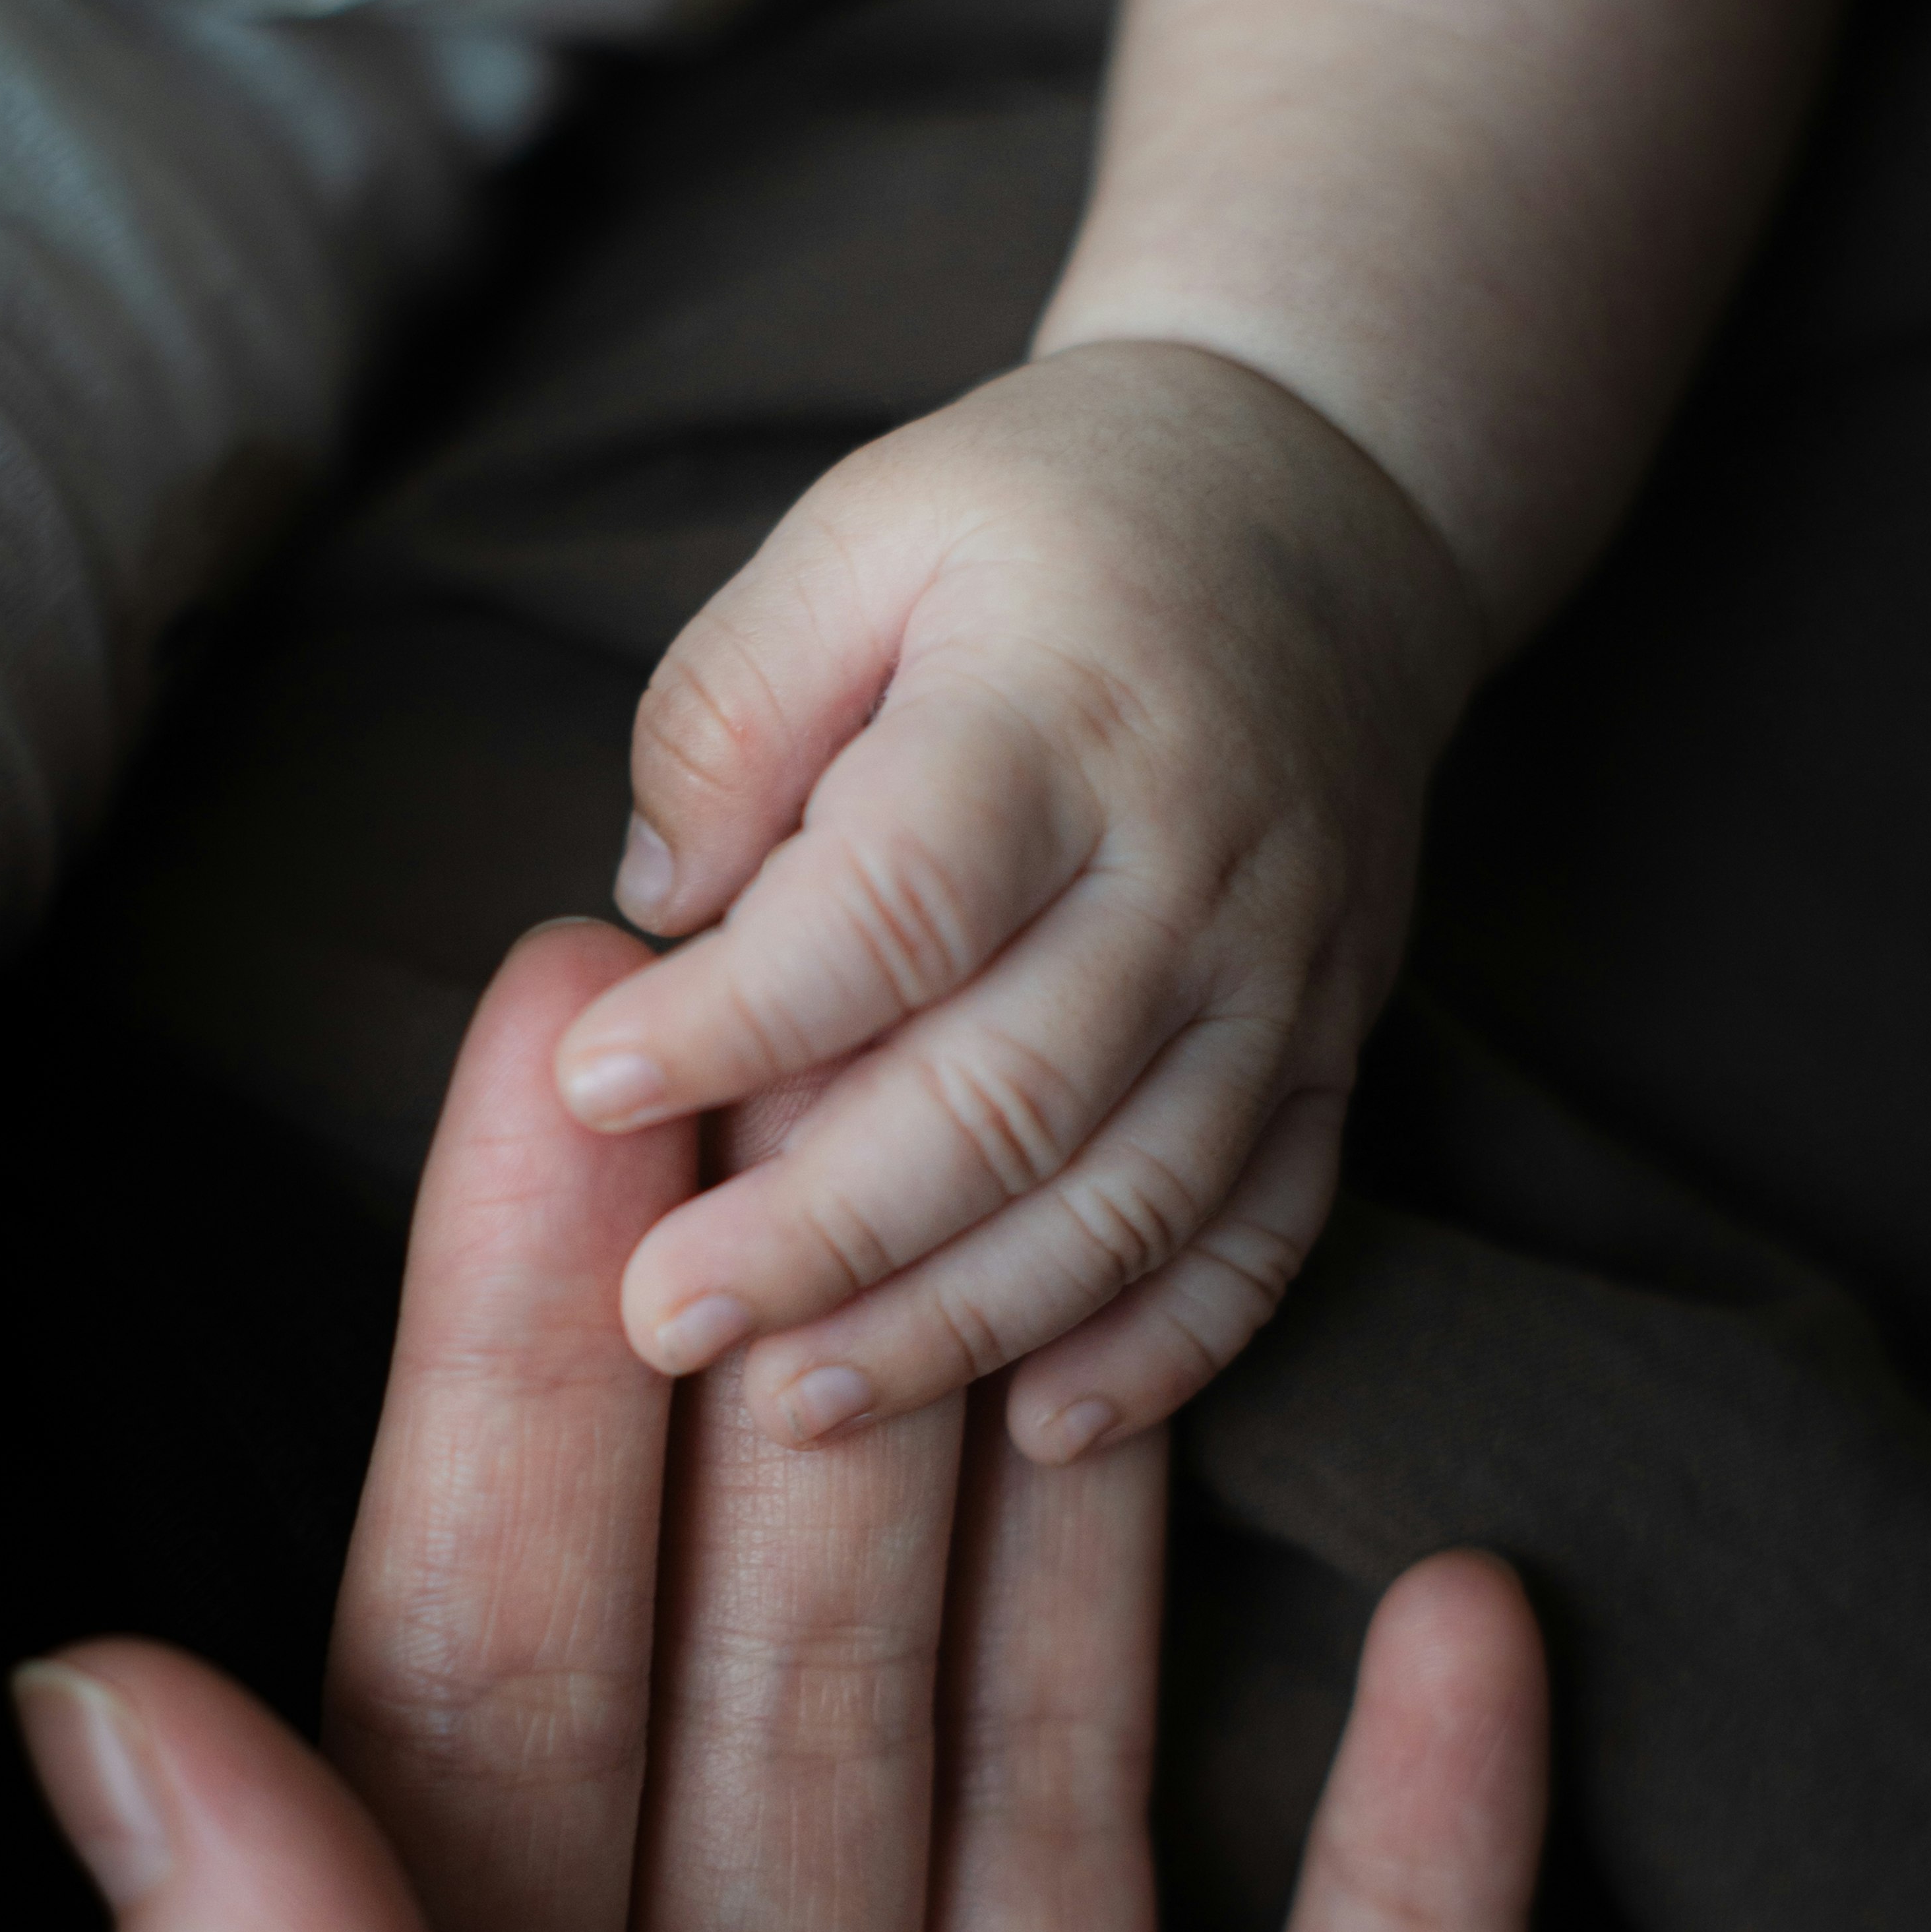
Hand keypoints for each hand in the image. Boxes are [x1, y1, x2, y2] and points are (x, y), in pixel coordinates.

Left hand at [19, 925, 1556, 1931]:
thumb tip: (121, 1677)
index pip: (482, 1724)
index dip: (511, 1384)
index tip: (562, 1053)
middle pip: (782, 1743)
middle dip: (804, 1404)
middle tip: (851, 1053)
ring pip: (1063, 1862)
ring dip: (1101, 1573)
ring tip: (1129, 1261)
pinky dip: (1422, 1872)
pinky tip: (1468, 1614)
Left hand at [551, 342, 1479, 1463]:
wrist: (1333, 503)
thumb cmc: (1047, 522)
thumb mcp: (866, 528)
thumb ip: (735, 705)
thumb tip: (661, 907)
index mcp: (1061, 712)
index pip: (892, 904)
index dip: (738, 1020)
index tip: (594, 1094)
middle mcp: (1192, 862)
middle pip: (1008, 1092)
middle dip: (824, 1232)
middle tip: (664, 1322)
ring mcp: (1283, 971)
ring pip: (1131, 1196)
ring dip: (964, 1324)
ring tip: (799, 1405)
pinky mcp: (1336, 1043)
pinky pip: (1269, 1227)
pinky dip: (1170, 1346)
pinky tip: (1042, 1428)